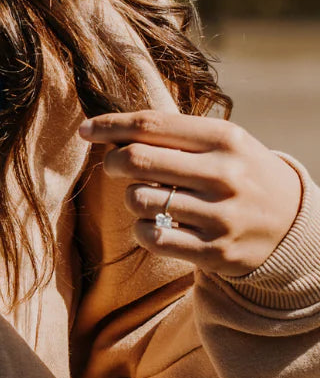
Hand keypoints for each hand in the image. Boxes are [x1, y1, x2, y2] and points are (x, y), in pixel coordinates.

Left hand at [78, 110, 302, 276]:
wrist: (292, 224)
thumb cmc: (237, 172)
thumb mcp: (219, 142)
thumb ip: (170, 133)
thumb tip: (104, 129)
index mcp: (223, 139)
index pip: (150, 125)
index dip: (109, 126)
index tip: (85, 130)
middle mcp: (224, 175)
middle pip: (137, 160)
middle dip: (113, 162)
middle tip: (114, 166)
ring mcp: (221, 216)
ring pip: (139, 200)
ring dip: (130, 199)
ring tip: (147, 198)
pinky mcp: (216, 252)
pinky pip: (152, 237)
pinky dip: (141, 230)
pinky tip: (153, 224)